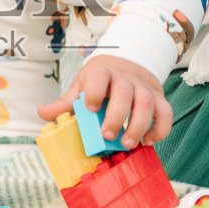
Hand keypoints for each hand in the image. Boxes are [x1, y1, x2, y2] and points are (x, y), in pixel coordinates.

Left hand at [36, 54, 173, 149]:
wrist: (128, 63)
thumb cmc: (101, 81)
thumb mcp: (82, 85)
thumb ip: (66, 102)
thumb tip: (43, 113)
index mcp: (103, 73)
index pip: (100, 76)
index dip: (95, 91)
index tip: (90, 108)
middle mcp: (126, 78)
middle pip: (125, 93)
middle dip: (117, 116)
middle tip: (107, 136)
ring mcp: (144, 88)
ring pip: (147, 104)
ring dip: (139, 126)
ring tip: (128, 144)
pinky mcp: (159, 98)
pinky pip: (166, 112)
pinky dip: (161, 129)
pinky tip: (149, 141)